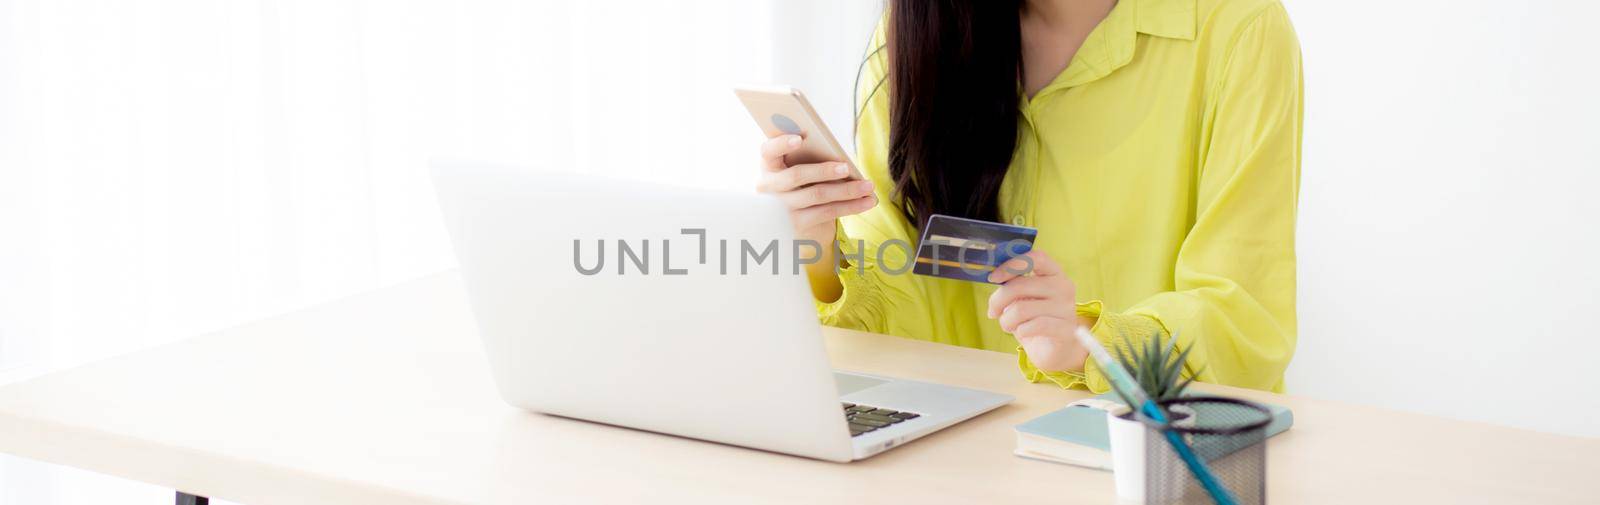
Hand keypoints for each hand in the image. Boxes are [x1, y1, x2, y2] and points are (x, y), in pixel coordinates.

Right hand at [755, 134, 876, 248]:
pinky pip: (827, 212)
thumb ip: (811, 158)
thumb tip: (840, 159)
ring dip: (847, 190)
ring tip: (868, 186)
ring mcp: (782, 208)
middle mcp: (770, 187)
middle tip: (846, 167)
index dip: (781, 144)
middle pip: (796, 175)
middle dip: (823, 170)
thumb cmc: (803, 183)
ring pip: (817, 195)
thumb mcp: (801, 169)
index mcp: (769, 165)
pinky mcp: (797, 224)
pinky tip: (868, 201)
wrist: (798, 221)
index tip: (799, 138)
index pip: (768, 151)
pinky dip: (851, 206)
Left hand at [986, 250, 1088, 371]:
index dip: (1011, 265)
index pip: (1035, 258)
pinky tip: (1022, 332)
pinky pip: (1032, 326)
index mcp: (1054, 272)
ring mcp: (1067, 308)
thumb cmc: (1034, 317)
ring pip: (1021, 309)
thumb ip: (1012, 283)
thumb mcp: (1022, 296)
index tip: (993, 278)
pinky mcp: (1066, 329)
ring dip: (1006, 320)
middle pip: (1020, 285)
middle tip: (993, 312)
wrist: (1055, 347)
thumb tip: (993, 276)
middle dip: (998, 300)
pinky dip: (1020, 331)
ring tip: (1007, 325)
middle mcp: (1064, 286)